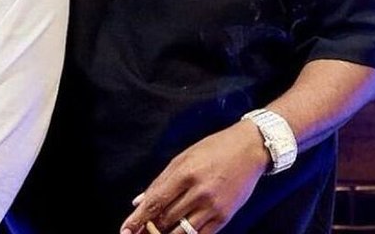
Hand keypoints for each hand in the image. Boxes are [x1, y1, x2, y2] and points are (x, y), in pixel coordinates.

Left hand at [120, 121, 268, 233]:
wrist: (249, 150)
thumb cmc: (212, 150)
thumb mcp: (181, 158)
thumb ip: (160, 181)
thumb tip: (139, 201)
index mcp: (184, 174)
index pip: (155, 202)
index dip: (138, 219)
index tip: (125, 230)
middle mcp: (199, 192)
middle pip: (166, 219)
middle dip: (149, 229)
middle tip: (137, 233)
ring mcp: (213, 207)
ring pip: (183, 231)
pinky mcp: (226, 217)